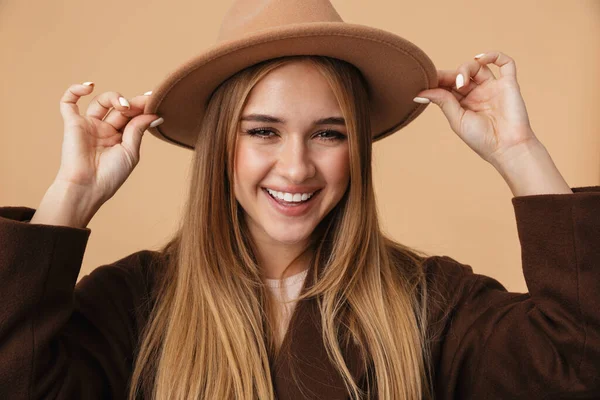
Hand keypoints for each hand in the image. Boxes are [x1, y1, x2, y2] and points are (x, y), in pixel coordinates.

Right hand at [54, 83, 162, 205]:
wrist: (87, 187)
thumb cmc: (110, 175)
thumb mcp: (130, 152)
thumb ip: (138, 130)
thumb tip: (153, 113)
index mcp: (120, 137)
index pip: (132, 116)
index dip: (142, 106)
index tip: (154, 99)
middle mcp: (105, 129)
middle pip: (119, 107)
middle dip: (132, 103)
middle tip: (141, 103)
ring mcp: (89, 125)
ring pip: (101, 101)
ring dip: (114, 97)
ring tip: (123, 106)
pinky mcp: (72, 124)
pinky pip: (68, 102)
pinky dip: (75, 90)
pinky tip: (89, 86)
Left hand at [414, 50, 538, 165]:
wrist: (507, 148)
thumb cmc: (481, 139)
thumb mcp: (457, 119)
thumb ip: (443, 101)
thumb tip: (420, 92)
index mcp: (462, 103)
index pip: (448, 84)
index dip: (438, 79)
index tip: (426, 79)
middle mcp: (477, 93)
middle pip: (461, 73)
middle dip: (452, 75)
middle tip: (450, 84)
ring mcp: (493, 87)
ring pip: (478, 66)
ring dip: (466, 68)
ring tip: (461, 82)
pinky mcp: (509, 84)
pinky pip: (505, 63)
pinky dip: (493, 55)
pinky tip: (480, 59)